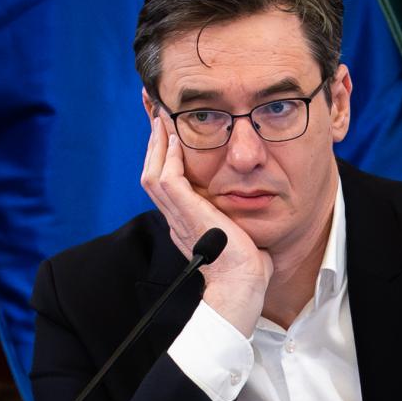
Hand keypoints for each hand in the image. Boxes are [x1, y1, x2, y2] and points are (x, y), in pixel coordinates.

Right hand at [141, 117, 272, 335]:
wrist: (244, 285)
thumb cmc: (249, 266)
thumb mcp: (239, 232)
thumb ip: (234, 216)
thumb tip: (246, 201)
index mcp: (185, 223)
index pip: (167, 184)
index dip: (164, 158)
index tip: (169, 134)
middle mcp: (176, 218)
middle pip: (153, 174)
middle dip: (154, 144)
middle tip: (157, 115)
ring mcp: (178, 217)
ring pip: (152, 173)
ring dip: (156, 145)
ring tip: (161, 120)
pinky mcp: (186, 214)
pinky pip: (166, 179)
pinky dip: (166, 157)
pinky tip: (172, 139)